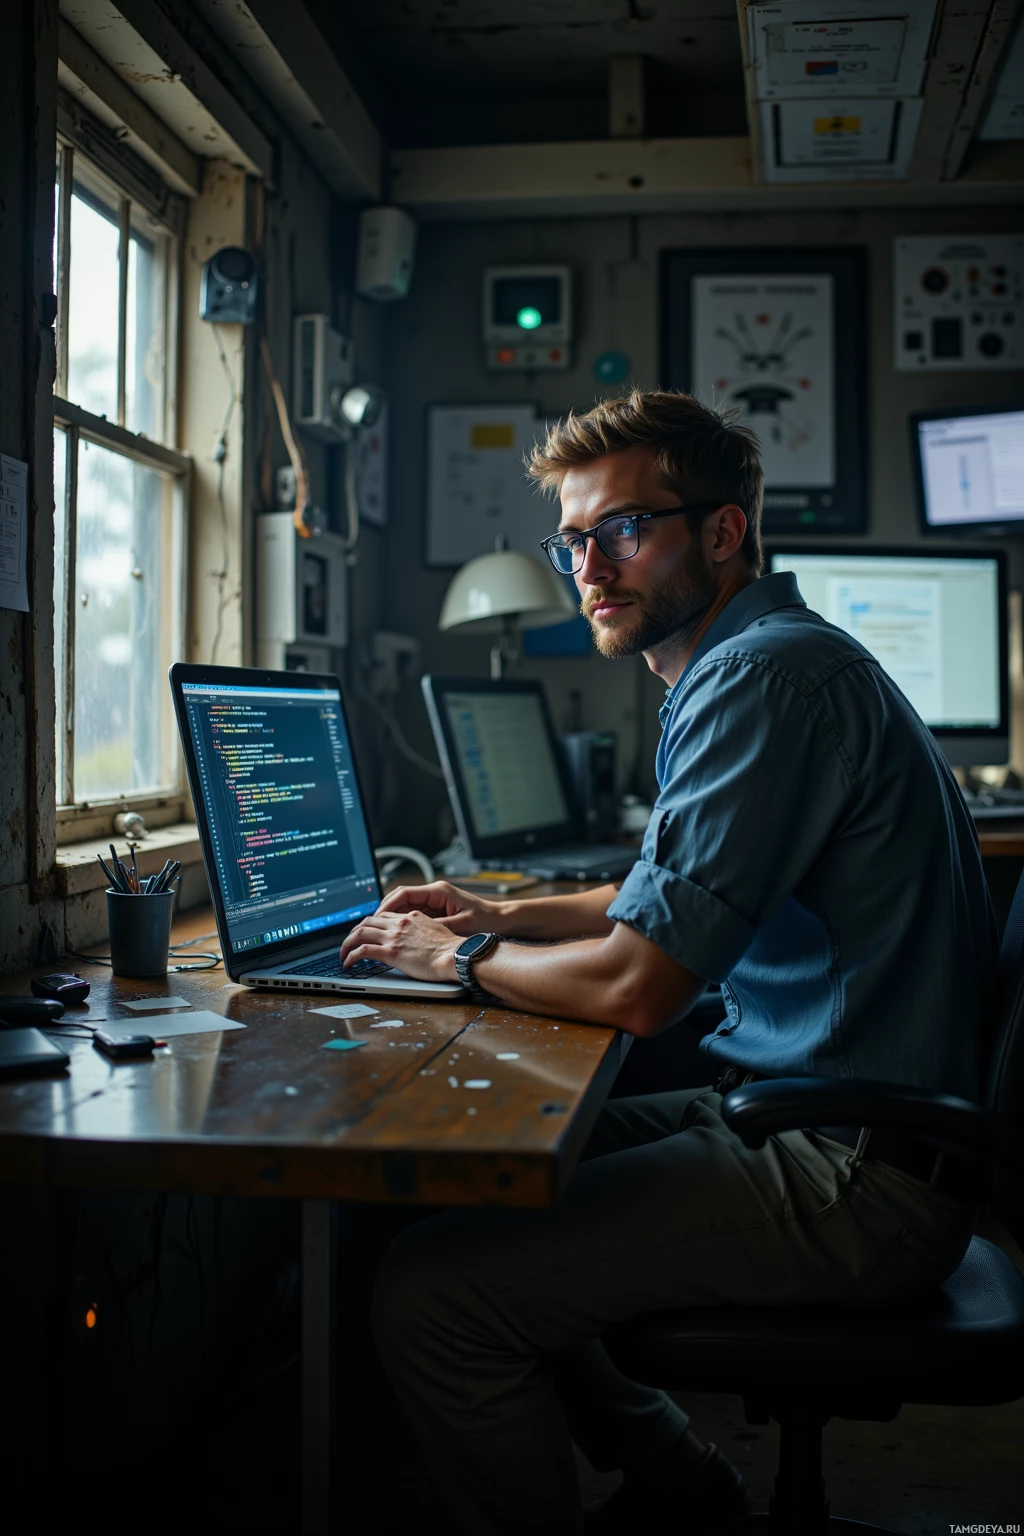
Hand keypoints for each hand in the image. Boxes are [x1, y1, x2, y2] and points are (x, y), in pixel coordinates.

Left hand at [339, 910, 460, 982]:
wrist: (455, 955)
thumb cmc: (452, 949)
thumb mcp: (437, 932)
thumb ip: (423, 931)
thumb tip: (418, 940)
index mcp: (412, 917)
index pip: (384, 915)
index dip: (372, 923)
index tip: (367, 931)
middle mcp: (400, 923)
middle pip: (368, 921)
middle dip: (355, 931)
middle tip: (350, 941)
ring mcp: (394, 937)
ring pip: (360, 932)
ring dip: (347, 943)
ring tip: (343, 953)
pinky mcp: (390, 952)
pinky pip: (362, 950)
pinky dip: (350, 955)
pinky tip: (347, 962)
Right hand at [375, 880, 502, 937]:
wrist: (501, 920)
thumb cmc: (485, 920)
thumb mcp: (461, 925)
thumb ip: (437, 926)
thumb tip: (416, 931)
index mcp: (438, 891)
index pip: (403, 893)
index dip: (387, 905)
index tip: (376, 917)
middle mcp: (434, 893)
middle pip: (400, 898)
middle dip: (384, 912)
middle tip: (371, 926)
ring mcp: (434, 901)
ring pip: (405, 907)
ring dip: (392, 918)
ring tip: (379, 931)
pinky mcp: (436, 911)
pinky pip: (413, 914)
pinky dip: (403, 923)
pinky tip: (396, 934)